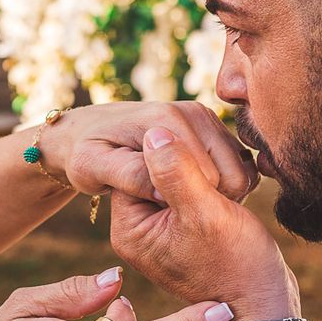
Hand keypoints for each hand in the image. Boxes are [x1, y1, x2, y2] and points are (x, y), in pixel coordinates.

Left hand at [41, 102, 256, 205]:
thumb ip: (130, 175)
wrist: (85, 134)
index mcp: (164, 120)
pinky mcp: (210, 128)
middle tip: (172, 208)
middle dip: (207, 196)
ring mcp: (202, 118)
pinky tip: (194, 193)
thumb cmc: (84, 157)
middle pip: (226, 168)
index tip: (161, 208)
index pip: (203, 174)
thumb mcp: (94, 170)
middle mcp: (188, 111)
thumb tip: (162, 186)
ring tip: (183, 202)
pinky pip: (237, 164)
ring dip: (219, 192)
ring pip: (237, 166)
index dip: (190, 200)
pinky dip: (225, 184)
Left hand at [111, 127, 297, 320]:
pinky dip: (221, 183)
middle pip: (159, 166)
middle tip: (219, 192)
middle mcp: (141, 225)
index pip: (137, 166)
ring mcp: (166, 223)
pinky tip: (236, 201)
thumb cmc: (236, 266)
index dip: (172, 156)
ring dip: (212, 174)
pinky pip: (199, 183)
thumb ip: (175, 171)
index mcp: (130, 226)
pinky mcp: (190, 220)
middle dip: (195, 167)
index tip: (204, 177)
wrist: (264, 305)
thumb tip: (153, 132)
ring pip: (184, 170)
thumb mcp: (204, 214)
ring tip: (230, 202)